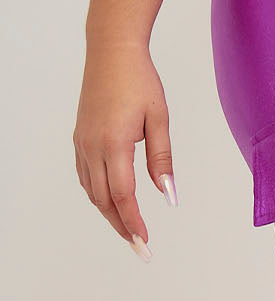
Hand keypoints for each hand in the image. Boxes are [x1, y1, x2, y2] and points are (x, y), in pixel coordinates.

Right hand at [73, 42, 176, 260]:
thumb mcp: (159, 119)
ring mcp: (82, 142)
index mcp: (114, 143)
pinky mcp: (80, 138)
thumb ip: (162, 160)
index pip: (123, 195)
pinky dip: (98, 195)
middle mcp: (92, 146)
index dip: (134, 222)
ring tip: (129, 231)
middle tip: (141, 248)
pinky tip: (112, 203)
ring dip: (110, 214)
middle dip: (122, 227)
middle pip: (105, 200)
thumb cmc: (139, 81)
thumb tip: (168, 195)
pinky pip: (86, 176)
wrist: (111, 51)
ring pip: (93, 191)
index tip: (145, 242)